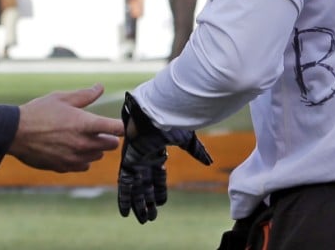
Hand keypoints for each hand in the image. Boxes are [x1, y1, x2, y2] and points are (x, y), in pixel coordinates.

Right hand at [8, 83, 123, 172]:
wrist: (15, 133)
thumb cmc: (38, 112)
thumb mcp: (62, 98)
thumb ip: (85, 95)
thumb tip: (100, 87)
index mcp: (85, 124)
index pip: (117, 129)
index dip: (122, 125)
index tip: (120, 123)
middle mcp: (83, 143)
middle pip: (111, 145)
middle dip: (108, 137)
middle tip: (98, 129)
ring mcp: (75, 157)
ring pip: (98, 156)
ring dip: (95, 148)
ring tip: (81, 137)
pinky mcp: (65, 167)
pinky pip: (84, 165)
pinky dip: (82, 159)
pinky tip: (72, 149)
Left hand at [117, 92, 211, 223]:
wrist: (154, 113)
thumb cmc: (170, 122)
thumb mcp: (187, 139)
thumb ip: (196, 151)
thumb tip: (209, 161)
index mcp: (158, 153)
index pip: (158, 176)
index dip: (160, 190)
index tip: (161, 203)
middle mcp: (145, 159)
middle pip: (146, 185)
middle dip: (148, 201)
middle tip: (150, 218)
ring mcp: (135, 161)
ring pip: (136, 188)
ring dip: (138, 205)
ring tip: (142, 220)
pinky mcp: (128, 162)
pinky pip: (124, 185)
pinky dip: (124, 198)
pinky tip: (125, 213)